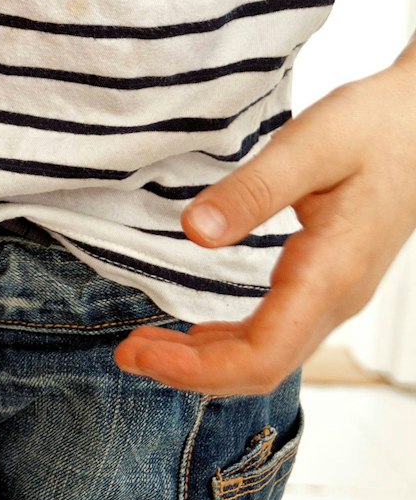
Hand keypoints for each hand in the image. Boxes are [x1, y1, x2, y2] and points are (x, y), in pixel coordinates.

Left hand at [115, 49, 415, 395]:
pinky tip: (194, 334)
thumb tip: (195, 230)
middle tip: (124, 354)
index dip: (196, 368)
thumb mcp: (310, 145)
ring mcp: (336, 295)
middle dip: (189, 372)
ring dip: (204, 361)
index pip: (261, 355)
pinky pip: (277, 334)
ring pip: (268, 357)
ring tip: (144, 347)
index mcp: (330, 274)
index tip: (138, 353)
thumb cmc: (374, 127)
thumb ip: (253, 190)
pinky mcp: (329, 282)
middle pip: (260, 368)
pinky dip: (227, 344)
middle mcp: (336, 298)